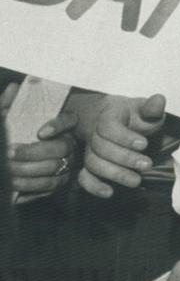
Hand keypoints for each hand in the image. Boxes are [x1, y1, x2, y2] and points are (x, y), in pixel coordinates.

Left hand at [2, 82, 77, 197]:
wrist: (9, 154)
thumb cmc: (14, 131)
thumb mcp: (10, 116)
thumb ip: (10, 103)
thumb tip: (13, 88)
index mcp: (62, 124)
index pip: (69, 120)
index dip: (58, 125)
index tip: (40, 132)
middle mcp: (69, 144)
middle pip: (60, 149)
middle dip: (32, 153)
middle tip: (9, 154)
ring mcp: (66, 165)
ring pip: (54, 172)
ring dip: (29, 174)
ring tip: (8, 172)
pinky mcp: (58, 183)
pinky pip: (49, 190)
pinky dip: (31, 191)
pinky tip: (15, 192)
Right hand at [79, 93, 166, 197]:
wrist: (118, 121)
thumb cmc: (135, 116)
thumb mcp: (144, 109)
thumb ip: (151, 107)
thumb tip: (159, 100)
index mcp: (108, 117)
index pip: (109, 127)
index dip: (124, 137)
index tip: (144, 144)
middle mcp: (95, 134)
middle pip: (101, 147)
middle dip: (125, 158)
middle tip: (147, 165)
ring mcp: (89, 151)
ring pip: (93, 163)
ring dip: (114, 174)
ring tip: (136, 181)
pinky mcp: (88, 166)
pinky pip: (84, 177)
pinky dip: (94, 186)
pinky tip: (109, 193)